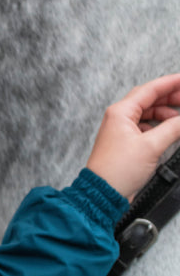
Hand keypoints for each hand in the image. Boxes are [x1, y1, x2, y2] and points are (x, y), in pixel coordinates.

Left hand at [86, 73, 179, 200]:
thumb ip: (173, 129)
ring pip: (148, 114)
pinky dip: (160, 127)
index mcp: (121, 112)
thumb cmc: (116, 170)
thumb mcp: (151, 146)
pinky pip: (146, 127)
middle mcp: (119, 118)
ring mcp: (121, 130)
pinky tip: (170, 131)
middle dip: (171, 97)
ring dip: (166, 114)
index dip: (171, 83)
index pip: (150, 89)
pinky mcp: (126, 142)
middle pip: (149, 99)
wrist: (103, 192)